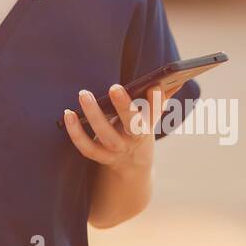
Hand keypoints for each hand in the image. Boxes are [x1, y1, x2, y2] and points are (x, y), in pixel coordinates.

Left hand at [63, 82, 179, 168]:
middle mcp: (135, 139)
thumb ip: (159, 99)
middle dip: (125, 107)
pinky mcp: (102, 157)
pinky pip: (88, 148)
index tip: (154, 85)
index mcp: (149, 126)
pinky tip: (67, 114)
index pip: (155, 113)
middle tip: (115, 86)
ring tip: (84, 94)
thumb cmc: (139, 131)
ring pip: (107, 135)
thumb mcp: (151, 117)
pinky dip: (76, 132)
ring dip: (94, 115)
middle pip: (132, 125)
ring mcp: (118, 150)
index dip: (156, 102)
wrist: (133, 167)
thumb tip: (177, 78)